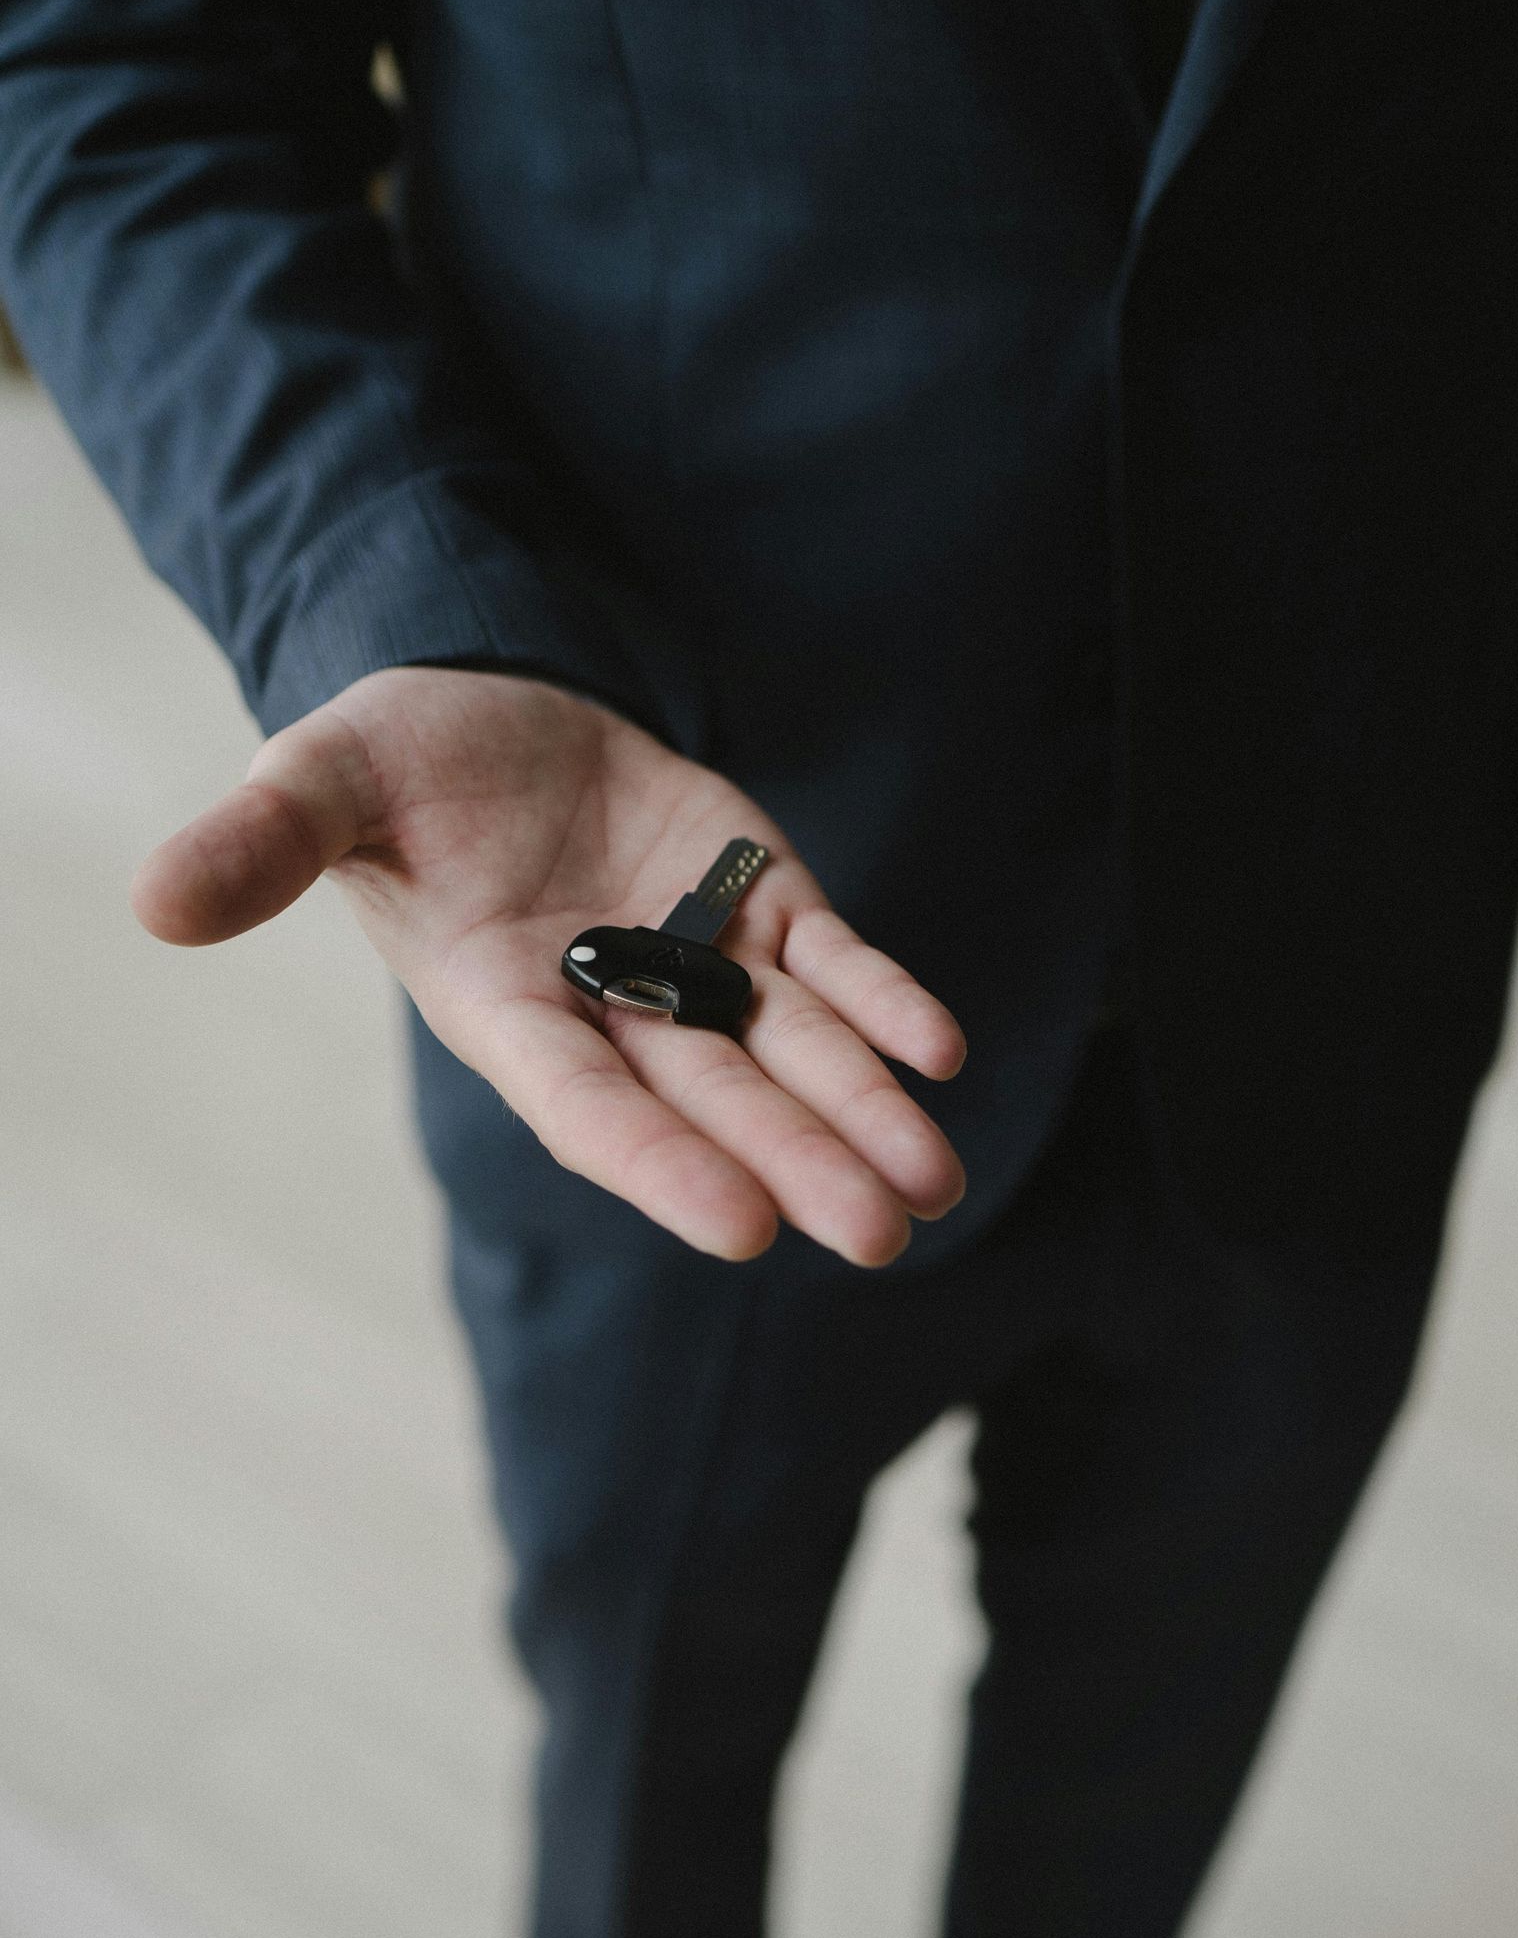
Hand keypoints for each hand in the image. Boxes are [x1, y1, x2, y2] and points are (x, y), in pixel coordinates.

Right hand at [130, 667, 966, 1264]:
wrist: (484, 704)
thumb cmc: (395, 763)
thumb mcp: (322, 781)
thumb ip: (262, 843)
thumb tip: (155, 906)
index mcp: (506, 1006)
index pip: (589, 1107)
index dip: (665, 1167)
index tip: (746, 1228)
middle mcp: (612, 1006)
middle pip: (716, 1104)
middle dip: (799, 1164)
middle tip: (882, 1234)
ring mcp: (696, 959)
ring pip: (792, 1054)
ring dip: (865, 1114)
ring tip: (937, 1186)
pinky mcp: (760, 902)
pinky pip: (832, 965)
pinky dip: (886, 1004)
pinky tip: (942, 1050)